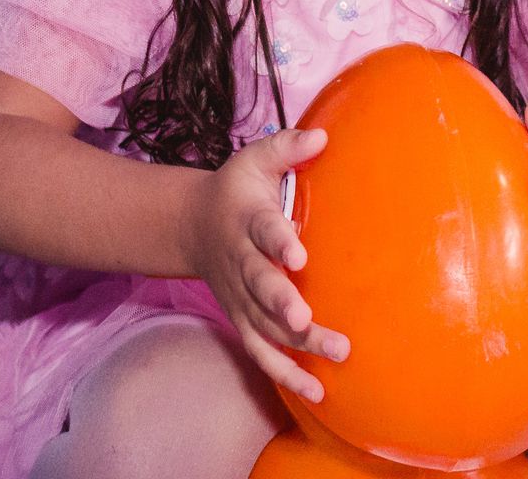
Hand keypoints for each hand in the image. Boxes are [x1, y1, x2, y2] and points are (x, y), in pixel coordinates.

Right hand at [183, 128, 348, 401]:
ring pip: (264, 324)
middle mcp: (240, 263)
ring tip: (336, 354)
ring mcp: (239, 297)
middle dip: (282, 303)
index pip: (263, 230)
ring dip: (296, 344)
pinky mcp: (243, 319)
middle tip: (306, 319)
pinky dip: (286, 373)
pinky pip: (261, 352)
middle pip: (260, 285)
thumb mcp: (254, 161)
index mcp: (246, 220)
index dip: (279, 241)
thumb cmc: (236, 191)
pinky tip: (317, 392)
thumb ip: (287, 148)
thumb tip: (324, 136)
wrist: (192, 226)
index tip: (298, 254)